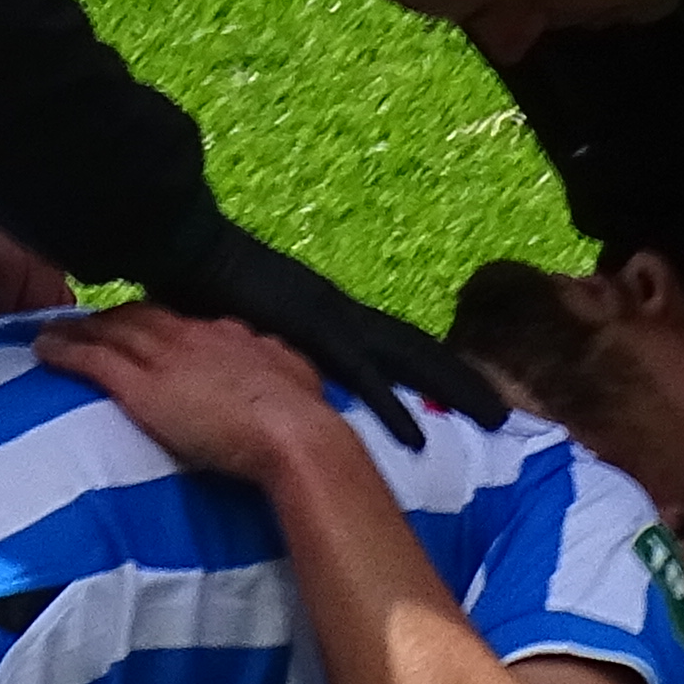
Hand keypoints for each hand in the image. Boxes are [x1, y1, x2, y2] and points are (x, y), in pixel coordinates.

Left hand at [31, 302, 353, 480]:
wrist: (294, 432)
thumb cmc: (302, 413)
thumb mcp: (293, 372)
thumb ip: (274, 360)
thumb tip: (270, 353)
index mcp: (225, 334)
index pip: (176, 317)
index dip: (150, 319)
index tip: (134, 323)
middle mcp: (190, 335)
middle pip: (137, 316)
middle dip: (108, 317)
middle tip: (82, 320)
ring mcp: (163, 358)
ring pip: (108, 330)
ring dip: (76, 327)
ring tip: (50, 328)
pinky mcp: (141, 386)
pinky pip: (92, 359)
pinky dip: (64, 350)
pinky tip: (43, 348)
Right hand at [151, 222, 509, 448]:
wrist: (184, 245)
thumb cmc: (198, 280)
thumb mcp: (241, 321)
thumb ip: (255, 344)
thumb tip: (254, 368)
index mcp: (325, 310)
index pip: (388, 341)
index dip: (424, 363)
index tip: (454, 385)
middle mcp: (341, 311)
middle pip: (414, 348)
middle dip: (457, 377)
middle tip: (499, 409)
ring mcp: (334, 318)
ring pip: (408, 359)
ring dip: (451, 386)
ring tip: (492, 417)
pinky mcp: (316, 331)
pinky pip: (363, 378)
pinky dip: (392, 408)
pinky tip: (417, 438)